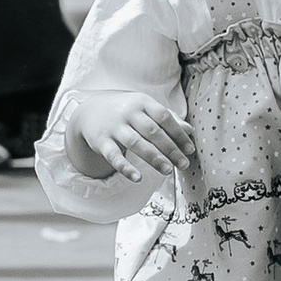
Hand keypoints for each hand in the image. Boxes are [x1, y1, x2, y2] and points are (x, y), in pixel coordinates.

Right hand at [67, 91, 194, 184]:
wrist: (90, 111)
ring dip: (153, 158)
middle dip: (170, 149)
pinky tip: (137, 178)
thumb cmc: (126, 111)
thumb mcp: (145, 108)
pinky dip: (125, 168)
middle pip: (152, 131)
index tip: (190, 150)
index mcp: (142, 102)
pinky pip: (114, 156)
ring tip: (168, 170)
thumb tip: (190, 131)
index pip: (164, 117)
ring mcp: (114, 127)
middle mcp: (128, 113)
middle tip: (183, 164)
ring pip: (136, 143)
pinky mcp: (101, 142)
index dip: (178, 134)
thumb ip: (167, 119)